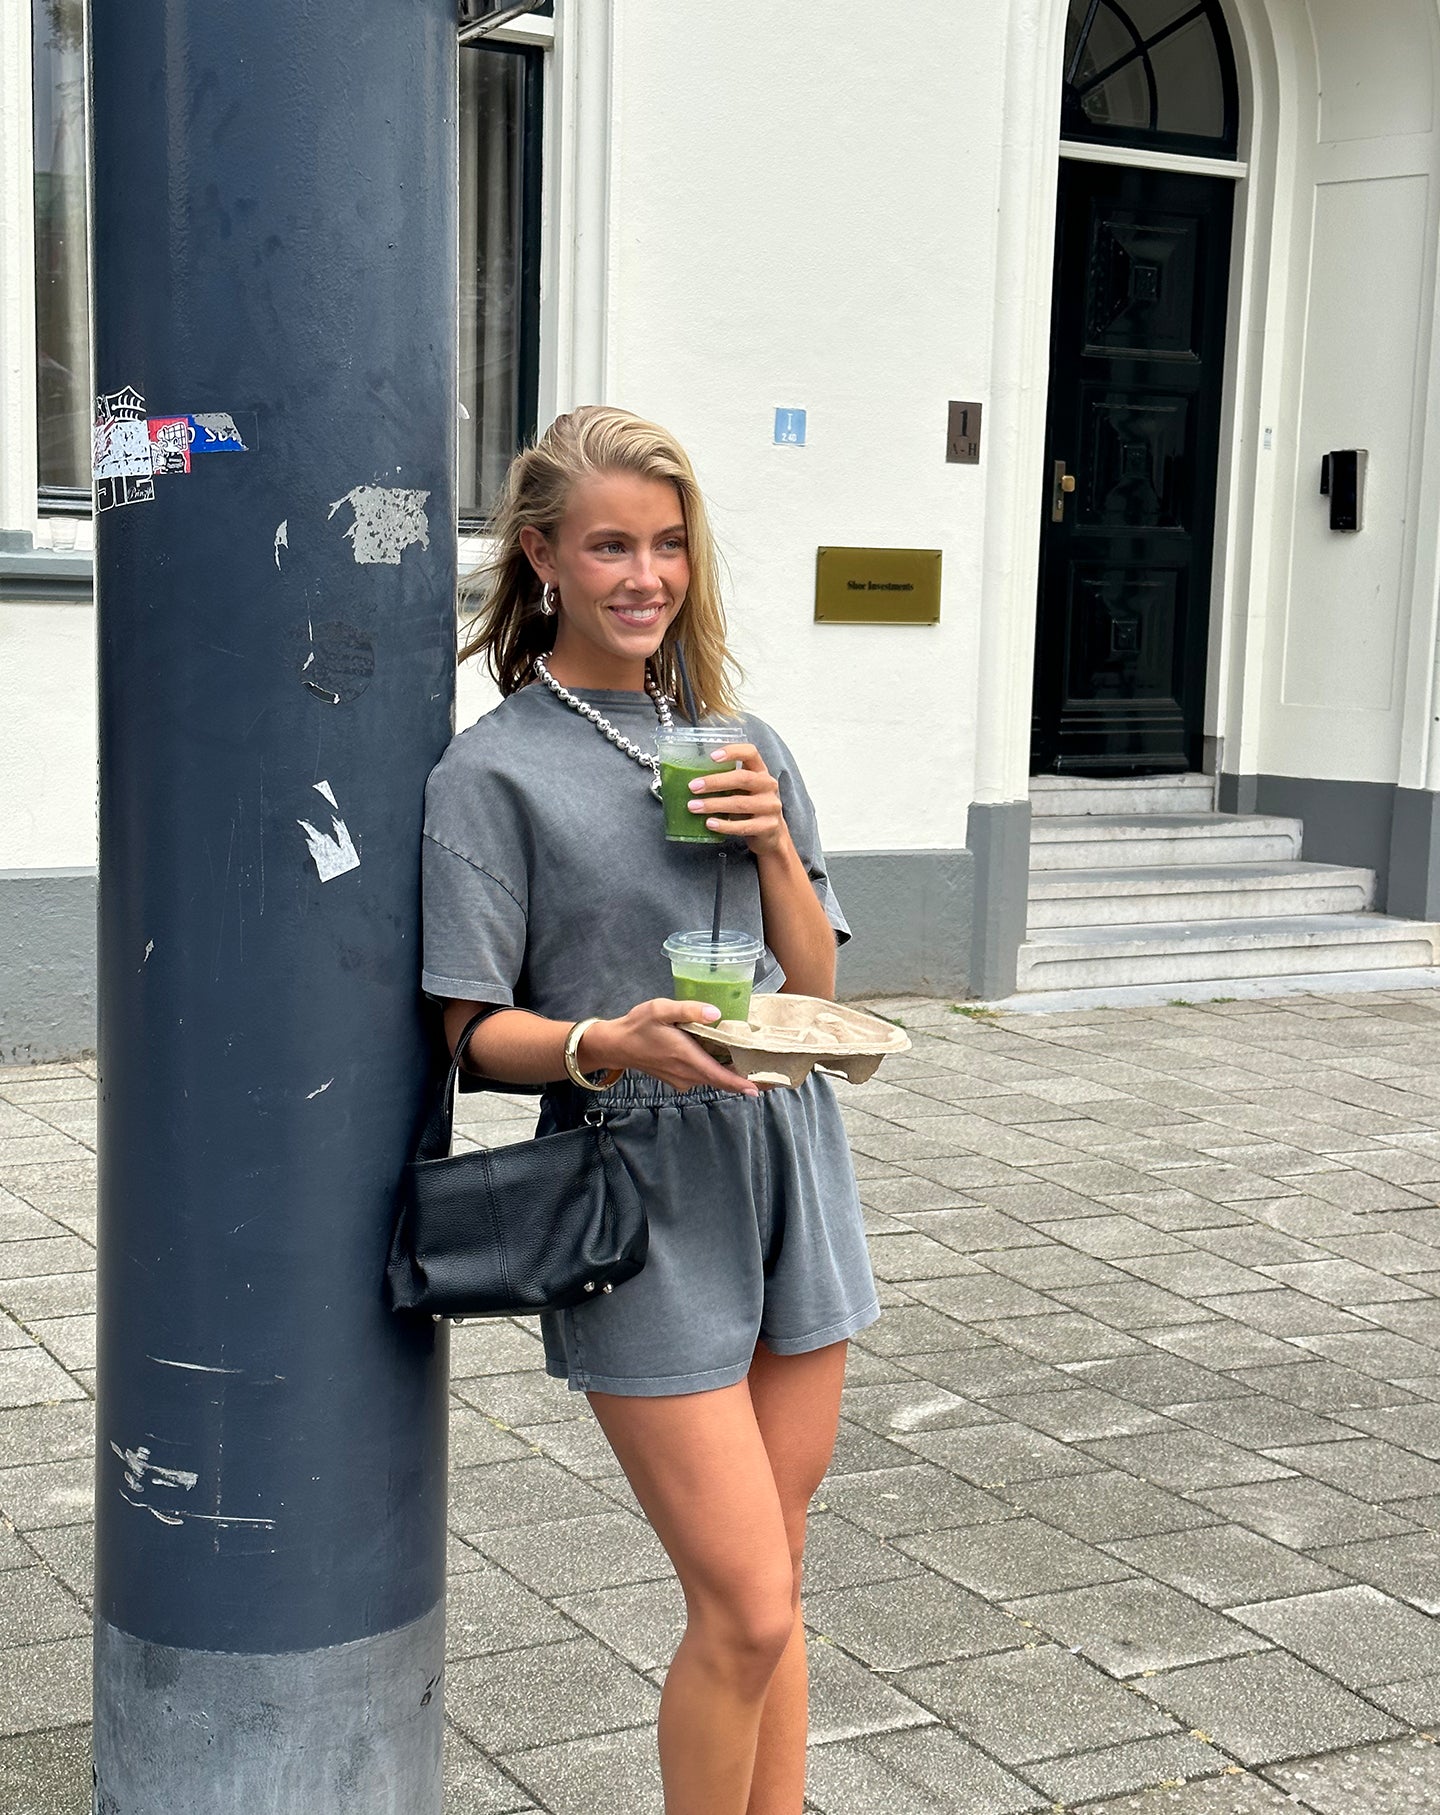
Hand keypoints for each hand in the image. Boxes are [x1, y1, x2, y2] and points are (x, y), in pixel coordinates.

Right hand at [580, 999, 760, 1096]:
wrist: (616, 1045)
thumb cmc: (638, 1026)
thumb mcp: (661, 1010)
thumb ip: (688, 1010)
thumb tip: (715, 1013)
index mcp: (686, 1057)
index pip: (719, 1076)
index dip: (740, 1084)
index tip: (759, 1089)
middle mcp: (686, 1073)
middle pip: (721, 1081)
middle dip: (746, 1081)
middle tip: (772, 1079)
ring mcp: (682, 1079)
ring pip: (713, 1080)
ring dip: (733, 1077)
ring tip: (756, 1068)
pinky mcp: (678, 1078)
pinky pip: (703, 1077)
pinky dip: (718, 1073)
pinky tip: (727, 1062)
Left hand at [685, 743, 788, 854]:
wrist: (772, 834)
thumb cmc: (750, 806)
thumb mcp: (743, 789)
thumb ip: (726, 782)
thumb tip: (691, 780)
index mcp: (760, 771)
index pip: (751, 753)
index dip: (733, 752)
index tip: (711, 757)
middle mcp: (768, 786)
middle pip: (743, 778)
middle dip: (715, 782)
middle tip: (693, 787)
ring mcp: (770, 806)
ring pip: (740, 804)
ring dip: (714, 804)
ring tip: (694, 806)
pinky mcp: (768, 827)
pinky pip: (743, 826)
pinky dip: (724, 825)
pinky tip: (709, 823)